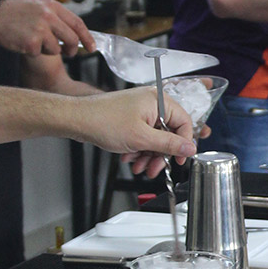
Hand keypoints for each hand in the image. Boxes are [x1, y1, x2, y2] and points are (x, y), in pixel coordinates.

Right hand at [0, 0, 95, 58]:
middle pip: (72, 38)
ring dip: (49, 50)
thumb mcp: (39, 8)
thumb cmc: (16, 15)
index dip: (87, 36)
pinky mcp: (31, 42)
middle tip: (69, 53)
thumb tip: (77, 34)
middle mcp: (48, 15)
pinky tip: (24, 42)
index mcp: (52, 5)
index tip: (92, 47)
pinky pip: (41, 53)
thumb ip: (56, 18)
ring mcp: (40, 29)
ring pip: (57, 49)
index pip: (77, 23)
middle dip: (73, 49)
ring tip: (35, 41)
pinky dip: (34, 52)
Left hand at [69, 87, 195, 176]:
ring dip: (148, 155)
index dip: (183, 143)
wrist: (77, 120)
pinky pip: (143, 136)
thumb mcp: (142, 138)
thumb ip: (169, 144)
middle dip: (160, 154)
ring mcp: (141, 110)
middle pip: (169, 132)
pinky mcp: (131, 118)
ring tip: (139, 166)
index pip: (184, 122)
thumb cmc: (104, 121)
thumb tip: (190, 148)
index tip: (179, 159)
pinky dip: (138, 149)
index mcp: (158, 100)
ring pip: (155, 137)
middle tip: (154, 168)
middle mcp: (152, 102)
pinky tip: (129, 158)